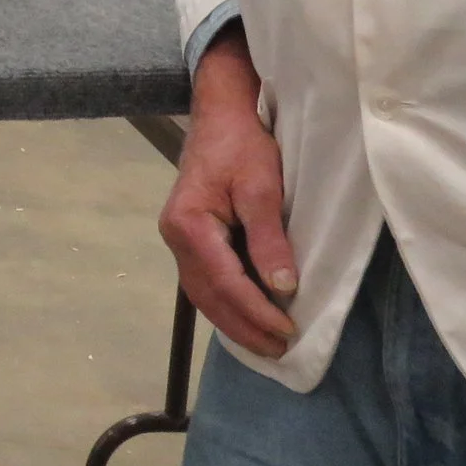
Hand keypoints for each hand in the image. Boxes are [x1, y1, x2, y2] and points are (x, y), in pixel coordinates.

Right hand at [157, 25, 298, 358]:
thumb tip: (282, 286)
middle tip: (281, 351)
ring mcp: (178, 240)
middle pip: (209, 296)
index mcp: (188, 225)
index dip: (257, 311)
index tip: (289, 330)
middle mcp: (175, 238)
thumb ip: (268, 236)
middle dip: (245, 327)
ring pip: (203, 294)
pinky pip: (205, 282)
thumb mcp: (261, 185)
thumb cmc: (242, 144)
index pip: (226, 282)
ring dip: (234, 322)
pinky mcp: (188, 238)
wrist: (221, 114)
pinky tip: (246, 317)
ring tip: (267, 343)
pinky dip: (225, 305)